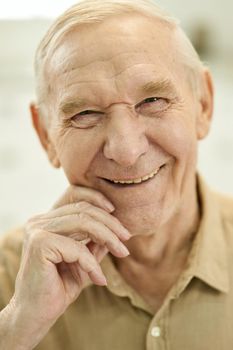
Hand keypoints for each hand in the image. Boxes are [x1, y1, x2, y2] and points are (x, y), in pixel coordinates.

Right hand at [10, 185, 130, 344]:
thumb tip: (116, 226)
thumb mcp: (83, 259)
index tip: (117, 215)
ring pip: (83, 222)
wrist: (37, 315)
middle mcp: (39, 221)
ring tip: (122, 253)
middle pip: (83, 209)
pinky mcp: (39, 244)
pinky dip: (93, 264)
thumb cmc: (59, 287)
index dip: (97, 199)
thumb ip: (95, 241)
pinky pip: (77, 248)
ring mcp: (37, 230)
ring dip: (108, 238)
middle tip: (126, 239)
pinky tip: (99, 279)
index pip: (74, 196)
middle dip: (110, 223)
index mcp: (46, 221)